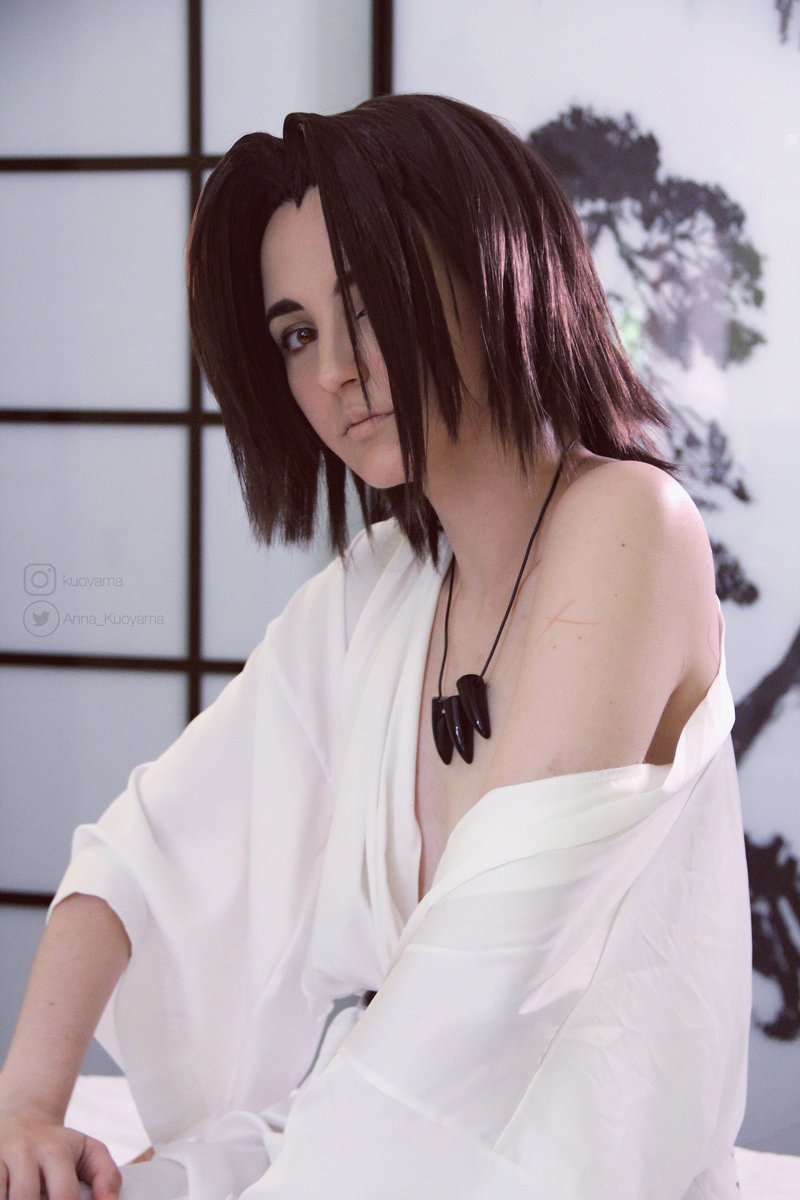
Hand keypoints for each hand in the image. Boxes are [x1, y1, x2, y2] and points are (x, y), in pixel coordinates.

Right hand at [0, 1114, 120, 1199]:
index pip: (64, 1195)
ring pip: (3, 1197)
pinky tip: (11, 1196)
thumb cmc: (59, 1146)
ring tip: (29, 1197)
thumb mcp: (88, 1151)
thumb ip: (107, 1176)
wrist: (22, 1120)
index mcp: (55, 1150)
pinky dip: (2, 1197)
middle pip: (26, 1198)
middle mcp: (24, 1152)